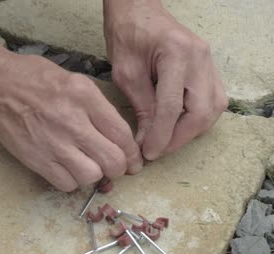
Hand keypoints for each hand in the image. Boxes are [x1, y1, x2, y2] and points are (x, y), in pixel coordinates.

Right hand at [0, 54, 142, 190]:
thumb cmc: (33, 77)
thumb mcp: (73, 79)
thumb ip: (97, 105)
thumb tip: (117, 134)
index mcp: (84, 96)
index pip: (122, 134)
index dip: (133, 152)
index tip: (133, 159)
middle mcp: (72, 121)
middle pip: (112, 161)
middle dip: (121, 167)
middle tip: (116, 166)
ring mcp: (53, 143)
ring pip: (92, 176)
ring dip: (95, 174)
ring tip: (88, 164)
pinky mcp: (36, 159)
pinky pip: (66, 184)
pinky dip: (72, 181)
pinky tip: (69, 169)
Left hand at [103, 0, 227, 159]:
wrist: (137, 10)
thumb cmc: (127, 34)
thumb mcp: (126, 73)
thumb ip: (141, 106)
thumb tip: (149, 140)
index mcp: (177, 54)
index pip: (173, 106)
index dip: (161, 134)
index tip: (149, 152)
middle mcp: (200, 58)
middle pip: (202, 111)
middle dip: (179, 137)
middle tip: (157, 151)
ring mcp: (209, 61)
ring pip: (213, 108)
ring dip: (191, 131)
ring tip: (167, 141)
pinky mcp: (208, 67)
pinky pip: (213, 99)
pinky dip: (198, 118)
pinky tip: (179, 126)